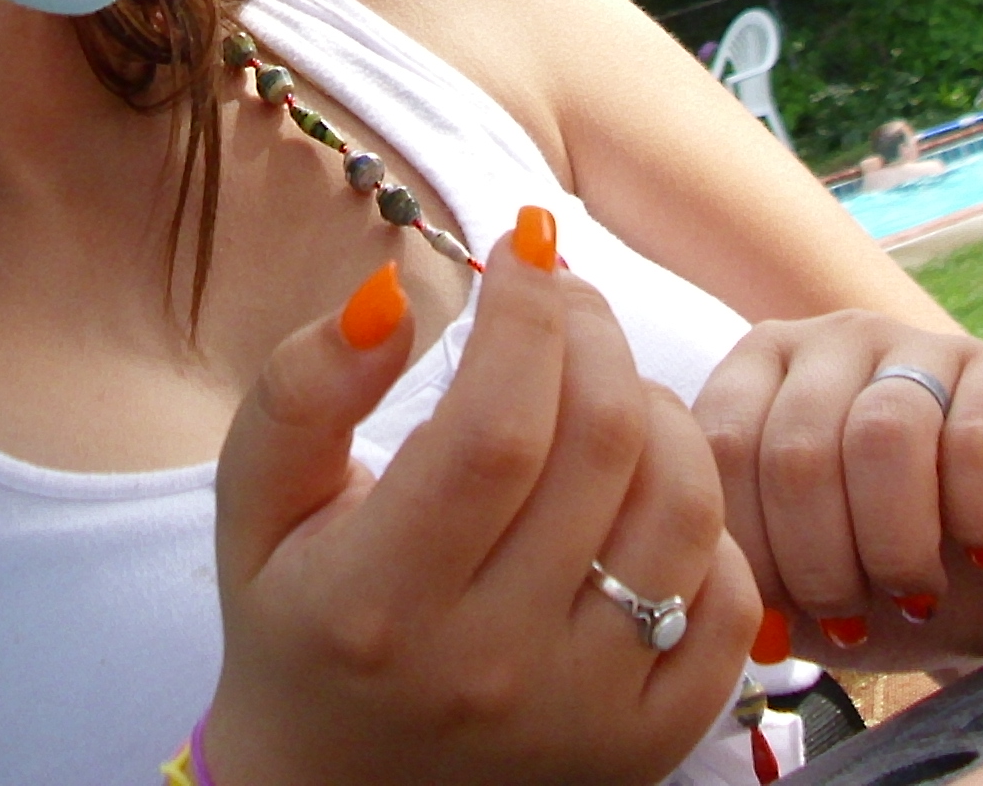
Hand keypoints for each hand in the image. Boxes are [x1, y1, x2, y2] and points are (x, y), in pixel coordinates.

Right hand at [202, 215, 756, 785]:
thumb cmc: (297, 618)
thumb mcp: (257, 502)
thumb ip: (304, 389)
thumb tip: (393, 293)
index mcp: (381, 605)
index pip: (496, 429)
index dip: (529, 315)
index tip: (523, 246)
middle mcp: (492, 667)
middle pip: (603, 448)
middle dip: (594, 333)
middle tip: (562, 298)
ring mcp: (584, 712)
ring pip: (682, 509)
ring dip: (656, 409)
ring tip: (601, 386)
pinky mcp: (651, 740)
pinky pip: (725, 599)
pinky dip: (704, 519)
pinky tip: (639, 488)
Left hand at [694, 312, 982, 669]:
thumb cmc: (881, 582)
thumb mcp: (792, 581)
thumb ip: (738, 562)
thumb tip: (711, 579)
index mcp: (763, 365)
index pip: (721, 447)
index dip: (749, 551)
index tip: (785, 617)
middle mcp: (839, 337)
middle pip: (798, 449)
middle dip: (819, 566)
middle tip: (853, 614)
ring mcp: (932, 344)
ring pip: (883, 436)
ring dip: (895, 548)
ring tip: (914, 592)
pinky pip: (980, 441)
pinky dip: (976, 518)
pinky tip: (982, 547)